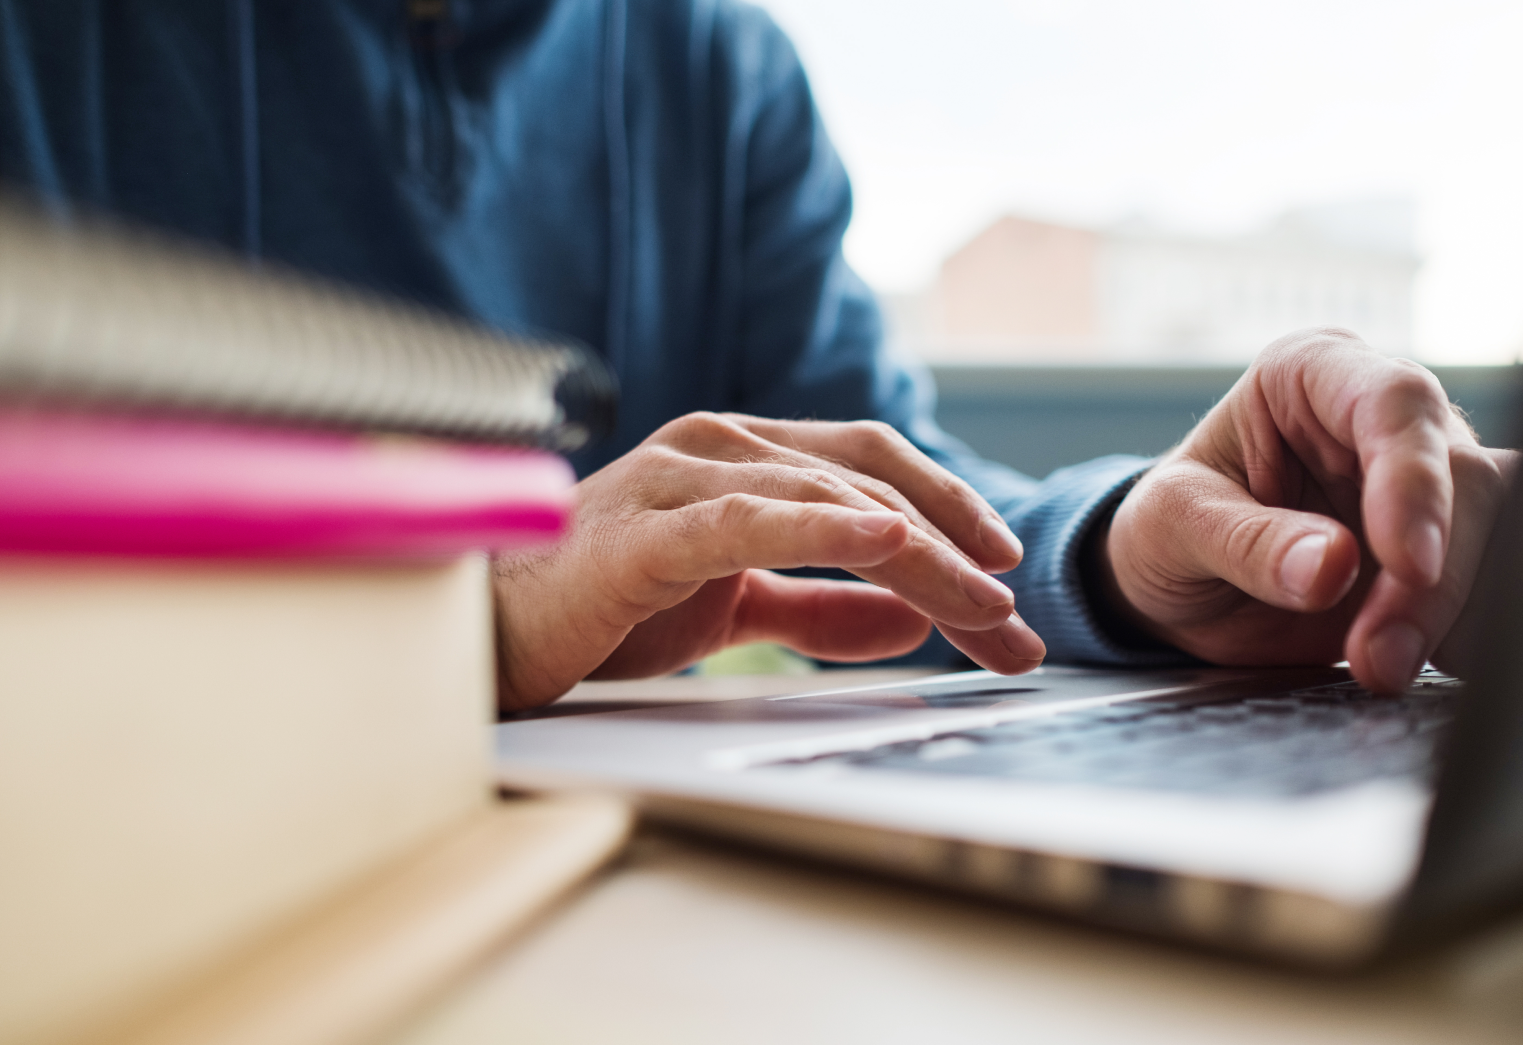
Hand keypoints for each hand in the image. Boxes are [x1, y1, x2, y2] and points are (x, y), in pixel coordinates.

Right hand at [492, 413, 1044, 709]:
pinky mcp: (645, 532)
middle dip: (954, 547)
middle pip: (866, 480)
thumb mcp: (735, 607)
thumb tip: (907, 619)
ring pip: (826, 500)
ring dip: (918, 555)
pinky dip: (823, 528)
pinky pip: (748, 522)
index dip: (946, 507)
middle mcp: (717, 447)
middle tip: (1012, 621)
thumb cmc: (601, 605)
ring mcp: (678, 479)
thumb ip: (817, 606)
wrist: (488, 632)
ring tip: (981, 608)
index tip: (1002, 570)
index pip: (868, 466)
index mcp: (740, 457)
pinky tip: (885, 542)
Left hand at [1102, 327, 1516, 691]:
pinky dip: (1462, 632)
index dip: (1413, 481)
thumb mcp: (1173, 525)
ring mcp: (1421, 487)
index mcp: (1311, 374)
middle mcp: (1382, 419)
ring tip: (1380, 668)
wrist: (1173, 584)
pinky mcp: (1442, 553)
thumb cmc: (1166, 527)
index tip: (1407, 563)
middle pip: (1463, 478)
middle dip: (1429, 580)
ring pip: (1494, 533)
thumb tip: (1332, 566)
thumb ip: (1246, 541)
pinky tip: (1415, 662)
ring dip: (1449, 614)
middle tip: (1377, 655)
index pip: (1393, 402)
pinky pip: (1484, 586)